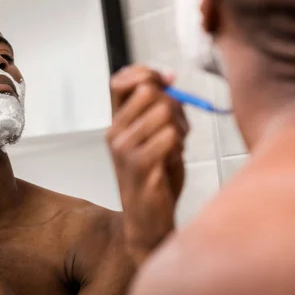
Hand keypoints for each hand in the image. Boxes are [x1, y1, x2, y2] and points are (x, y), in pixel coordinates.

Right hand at [106, 66, 188, 259]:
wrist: (148, 221)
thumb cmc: (156, 179)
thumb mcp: (156, 138)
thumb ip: (160, 110)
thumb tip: (169, 81)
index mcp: (117, 123)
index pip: (120, 81)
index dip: (146, 72)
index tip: (167, 80)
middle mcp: (115, 132)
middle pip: (148, 91)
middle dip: (172, 103)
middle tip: (178, 127)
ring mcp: (124, 148)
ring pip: (164, 112)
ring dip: (180, 127)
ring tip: (176, 147)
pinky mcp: (139, 165)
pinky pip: (169, 135)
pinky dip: (179, 145)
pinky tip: (174, 160)